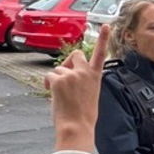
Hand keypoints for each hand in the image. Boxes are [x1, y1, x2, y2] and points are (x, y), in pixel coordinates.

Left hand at [45, 23, 109, 151]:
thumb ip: (84, 81)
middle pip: (75, 55)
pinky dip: (48, 84)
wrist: (77, 127)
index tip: (106, 25)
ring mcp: (72, 75)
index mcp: (95, 77)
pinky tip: (53, 94)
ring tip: (62, 96)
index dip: (103, 38)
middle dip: (68, 62)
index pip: (101, 54)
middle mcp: (85, 73)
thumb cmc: (83, 116)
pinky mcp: (59, 79)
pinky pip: (49, 76)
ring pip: (59, 70)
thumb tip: (69, 76)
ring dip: (57, 80)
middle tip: (66, 76)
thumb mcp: (90, 95)